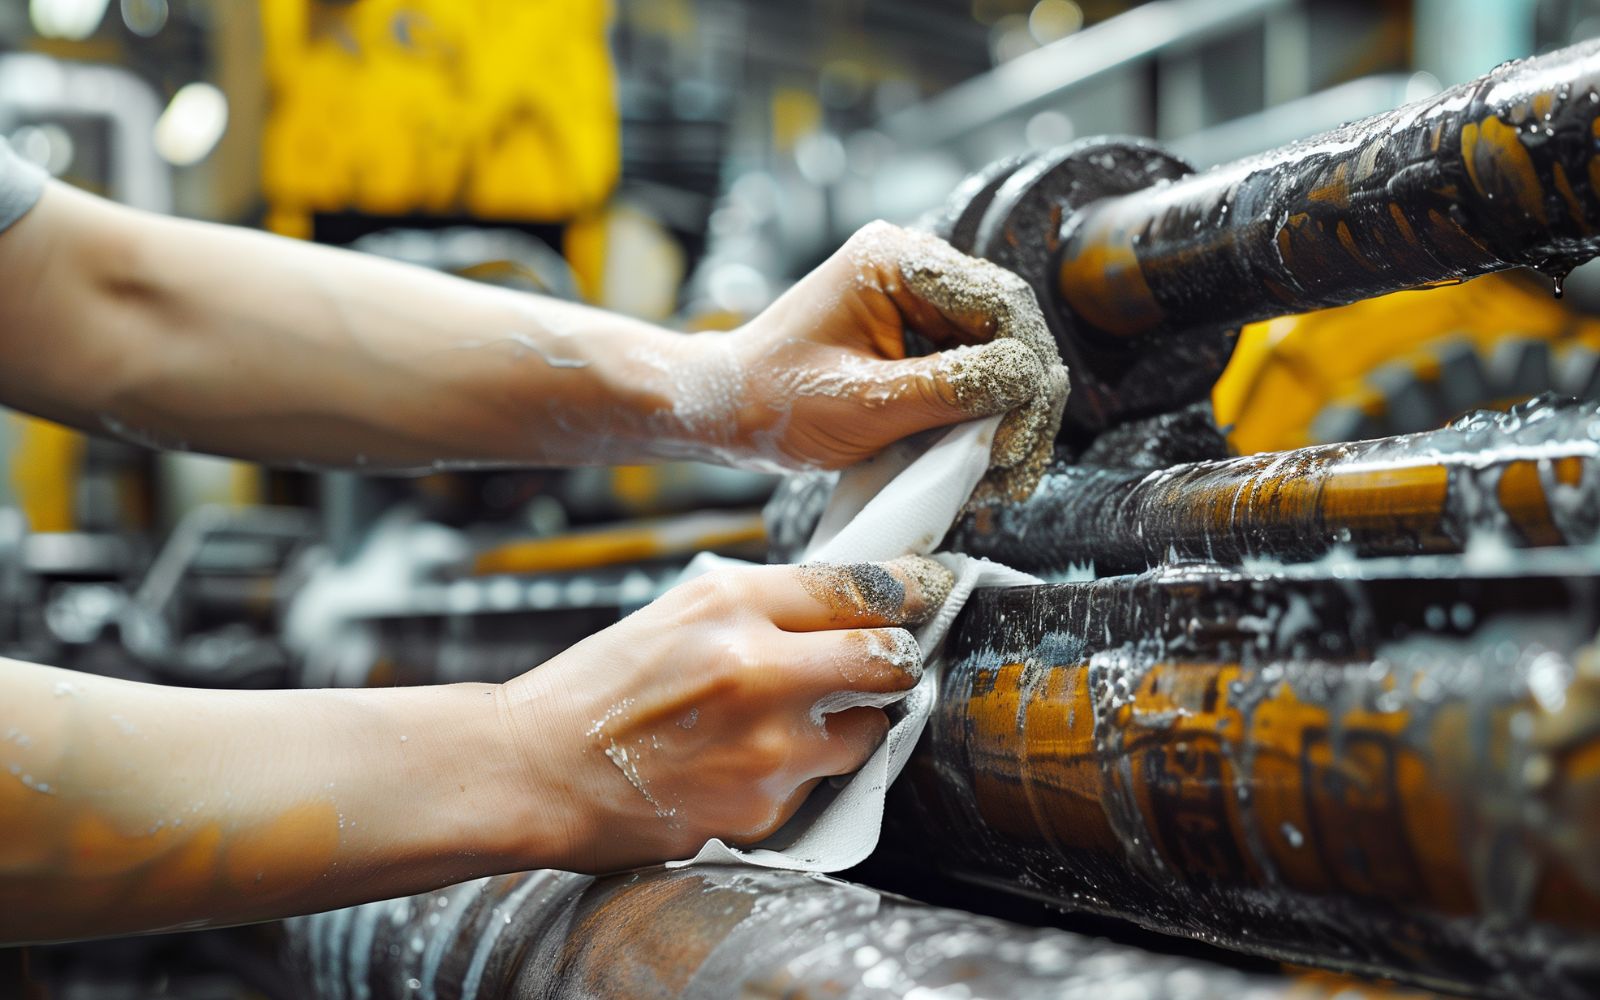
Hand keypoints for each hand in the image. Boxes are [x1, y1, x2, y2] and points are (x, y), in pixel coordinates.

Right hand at [494, 556, 953, 872]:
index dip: (915, 585)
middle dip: (898, 657)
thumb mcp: (682, 609)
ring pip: (867, 729)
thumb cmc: (604, 686)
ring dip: (850, 724)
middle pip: (889, 655)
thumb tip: (850, 603)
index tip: (936, 587)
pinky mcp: (763, 808)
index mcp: (734, 603)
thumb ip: (766, 603)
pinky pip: (818, 783)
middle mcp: (759, 668)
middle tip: (888, 659)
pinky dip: (800, 773)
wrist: (537, 769)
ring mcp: (767, 746)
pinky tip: (745, 763)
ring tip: (792, 721)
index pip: (863, 584)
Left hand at [687, 221, 1068, 497]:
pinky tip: (983, 463)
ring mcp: (919, 307)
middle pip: (1009, 329)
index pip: (999, 302)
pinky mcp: (918, 343)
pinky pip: (973, 377)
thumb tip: (1026, 380)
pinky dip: (984, 422)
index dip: (1024, 366)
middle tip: (1017, 462)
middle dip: (1023, 400)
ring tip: (1003, 473)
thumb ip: (946, 388)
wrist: (727, 414)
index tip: (1023, 426)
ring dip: (1009, 417)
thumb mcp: (863, 402)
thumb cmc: (772, 401)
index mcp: (897, 261)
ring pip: (1000, 357)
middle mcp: (915, 272)